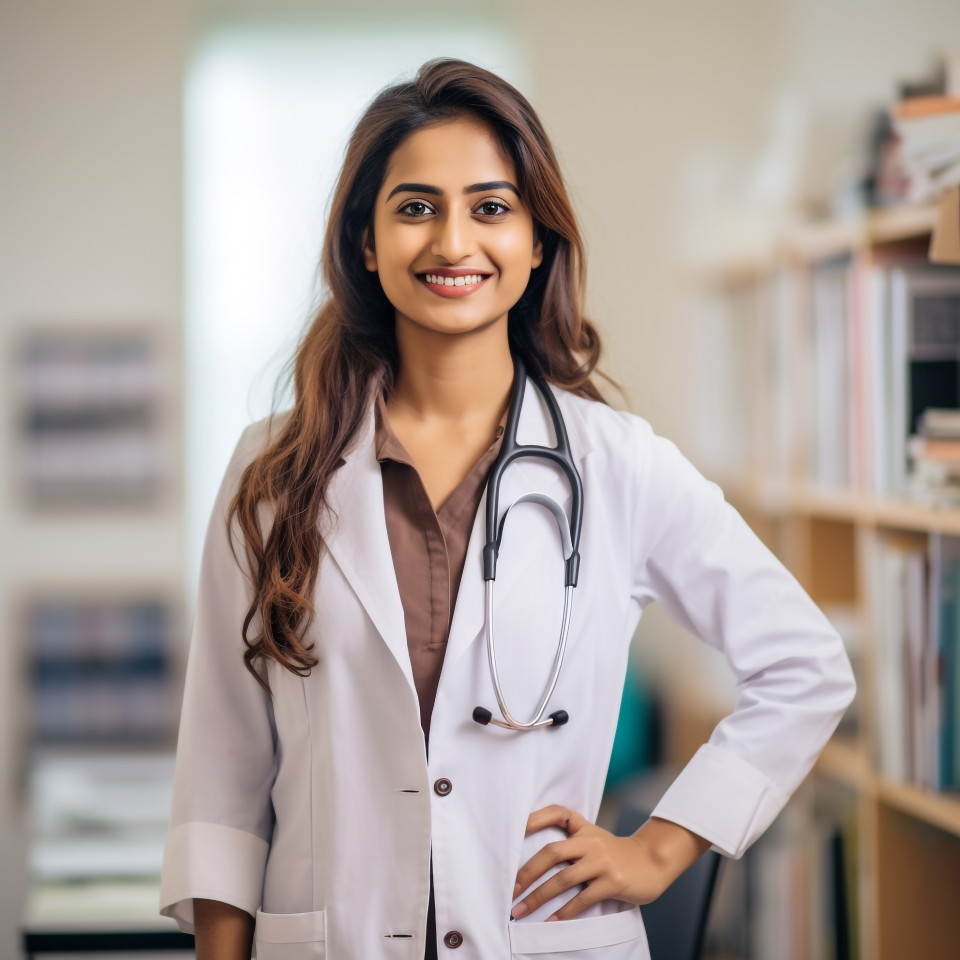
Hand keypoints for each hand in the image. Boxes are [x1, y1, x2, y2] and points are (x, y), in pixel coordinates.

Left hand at [511, 805, 711, 921]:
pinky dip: (565, 911)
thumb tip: (535, 863)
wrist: (652, 861)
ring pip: (564, 879)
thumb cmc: (616, 853)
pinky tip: (551, 921)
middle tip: (511, 890)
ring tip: (521, 911)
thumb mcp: (595, 839)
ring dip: (539, 897)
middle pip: (552, 852)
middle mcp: (591, 842)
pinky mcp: (613, 882)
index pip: (558, 814)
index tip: (518, 828)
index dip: (537, 818)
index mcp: (584, 829)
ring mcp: (602, 861)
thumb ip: (572, 843)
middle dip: (528, 872)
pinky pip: (583, 898)